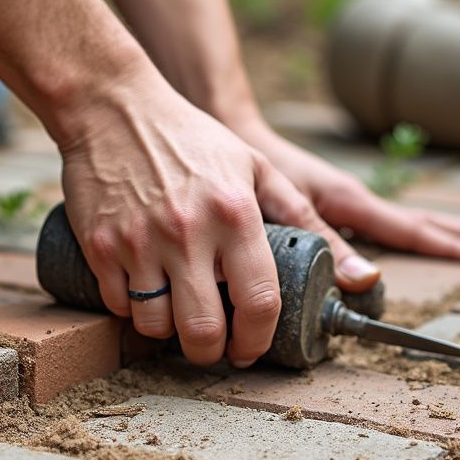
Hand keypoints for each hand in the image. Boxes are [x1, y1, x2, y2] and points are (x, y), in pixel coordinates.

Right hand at [59, 75, 327, 367]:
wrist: (112, 106)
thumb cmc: (190, 138)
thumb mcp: (256, 165)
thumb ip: (302, 217)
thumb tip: (359, 271)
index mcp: (235, 214)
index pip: (258, 302)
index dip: (256, 340)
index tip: (250, 349)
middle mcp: (188, 232)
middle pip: (203, 330)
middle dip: (210, 353)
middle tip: (212, 347)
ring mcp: (139, 241)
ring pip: (155, 325)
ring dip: (167, 332)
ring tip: (175, 315)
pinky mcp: (100, 244)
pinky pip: (117, 304)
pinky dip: (131, 309)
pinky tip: (142, 292)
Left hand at [230, 117, 459, 291]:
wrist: (233, 138)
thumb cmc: (260, 173)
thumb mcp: (294, 210)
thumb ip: (327, 243)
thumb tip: (367, 279)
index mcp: (353, 202)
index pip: (414, 229)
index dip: (452, 244)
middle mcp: (355, 201)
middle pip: (419, 222)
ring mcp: (345, 201)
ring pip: (402, 221)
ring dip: (438, 229)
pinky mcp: (329, 203)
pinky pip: (378, 222)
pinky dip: (404, 230)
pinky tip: (403, 240)